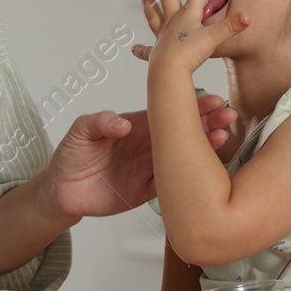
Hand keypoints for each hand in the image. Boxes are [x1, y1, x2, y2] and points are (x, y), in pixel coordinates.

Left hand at [46, 97, 236, 215]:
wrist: (62, 190)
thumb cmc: (71, 154)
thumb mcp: (81, 130)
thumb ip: (100, 122)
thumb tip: (123, 123)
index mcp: (138, 125)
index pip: (169, 112)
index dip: (190, 105)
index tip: (210, 99)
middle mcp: (149, 144)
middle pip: (183, 131)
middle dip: (207, 122)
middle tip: (228, 116)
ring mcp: (151, 166)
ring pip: (183, 156)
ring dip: (204, 147)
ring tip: (223, 137)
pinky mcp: (148, 190)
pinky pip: (173, 183)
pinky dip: (189, 177)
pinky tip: (205, 169)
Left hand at [130, 0, 249, 75]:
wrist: (169, 71)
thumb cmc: (189, 54)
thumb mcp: (214, 38)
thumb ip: (231, 27)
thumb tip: (248, 17)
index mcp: (188, 16)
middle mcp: (173, 22)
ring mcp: (163, 35)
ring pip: (154, 15)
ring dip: (148, 3)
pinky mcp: (156, 52)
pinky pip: (147, 50)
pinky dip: (141, 49)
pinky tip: (134, 49)